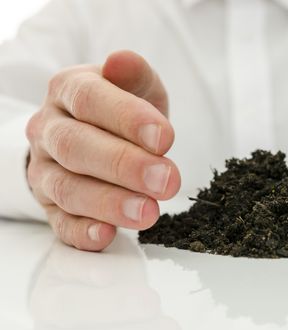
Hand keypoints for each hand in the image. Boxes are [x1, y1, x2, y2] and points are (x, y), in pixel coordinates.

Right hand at [26, 51, 180, 250]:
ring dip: (109, 203)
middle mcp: (49, 129)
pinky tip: (107, 235)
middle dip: (124, 166)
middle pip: (76, 147)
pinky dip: (81, 232)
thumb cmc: (120, 109)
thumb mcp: (135, 86)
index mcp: (68, 90)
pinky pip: (58, 222)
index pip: (89, 99)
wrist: (92, 133)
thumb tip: (122, 60)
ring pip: (67, 188)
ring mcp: (45, 170)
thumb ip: (134, 75)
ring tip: (149, 213)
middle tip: (167, 181)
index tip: (166, 139)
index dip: (127, 118)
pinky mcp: (51, 206)